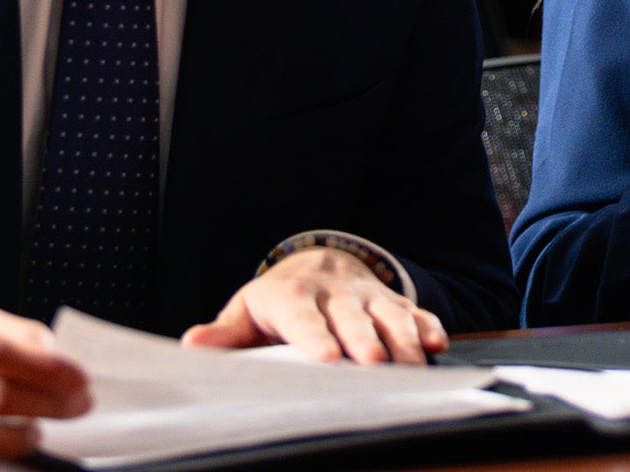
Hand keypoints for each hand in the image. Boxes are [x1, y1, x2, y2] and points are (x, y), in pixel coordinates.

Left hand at [181, 247, 445, 364]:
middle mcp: (334, 292)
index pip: (303, 318)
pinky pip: (414, 311)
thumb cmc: (277, 300)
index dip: (315, 338)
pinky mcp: (392, 300)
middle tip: (373, 366)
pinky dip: (427, 326)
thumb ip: (225, 334)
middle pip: (352, 318)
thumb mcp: (247, 311)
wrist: (317, 263)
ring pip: (389, 315)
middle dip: (365, 341)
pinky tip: (437, 343)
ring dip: (402, 340)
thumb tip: (193, 344)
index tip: (327, 360)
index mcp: (292, 296)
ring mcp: (367, 295)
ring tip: (412, 367)